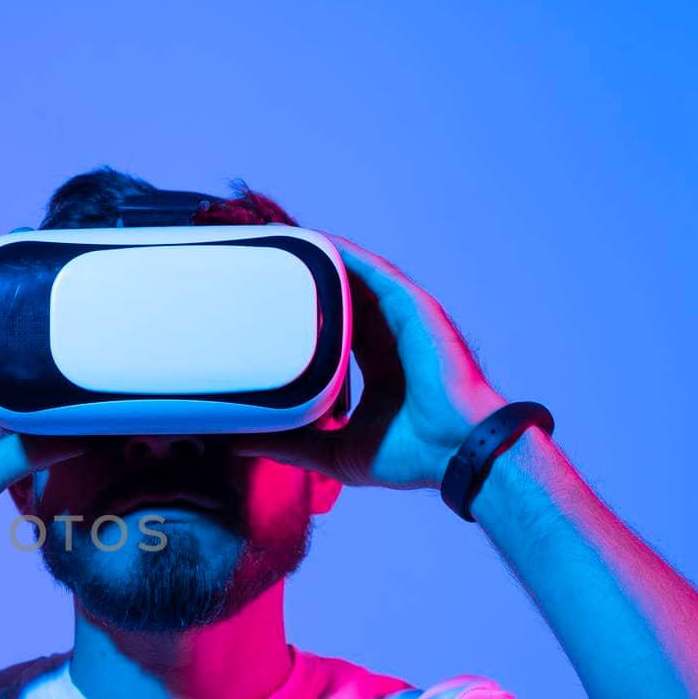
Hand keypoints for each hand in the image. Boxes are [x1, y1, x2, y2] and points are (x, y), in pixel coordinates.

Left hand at [234, 235, 508, 489]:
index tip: (264, 310)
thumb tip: (242, 441)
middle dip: (309, 282)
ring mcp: (403, 320)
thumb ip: (289, 443)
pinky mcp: (413, 308)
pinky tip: (320, 242)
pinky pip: (375, 272)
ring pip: (356, 278)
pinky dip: (348, 256)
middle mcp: (389, 338)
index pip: (333, 331)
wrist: (455, 452)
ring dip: (323, 260)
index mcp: (375, 366)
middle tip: (266, 266)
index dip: (303, 318)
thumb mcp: (333, 449)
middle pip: (342, 298)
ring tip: (284, 243)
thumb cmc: (410, 456)